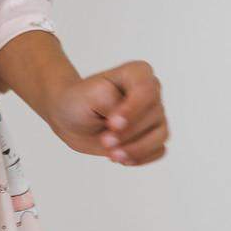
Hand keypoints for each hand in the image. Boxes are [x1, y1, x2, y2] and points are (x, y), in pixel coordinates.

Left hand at [47, 60, 168, 165]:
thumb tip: (126, 124)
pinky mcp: (153, 135)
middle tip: (105, 141)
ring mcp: (155, 114)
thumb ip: (111, 103)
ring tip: (113, 155)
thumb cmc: (79, 101)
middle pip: (154, 114)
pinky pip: (159, 150)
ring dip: (137, 149)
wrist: (70, 119)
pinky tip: (121, 158)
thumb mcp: (89, 96)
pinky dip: (141, 158)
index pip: (147, 90)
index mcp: (138, 73)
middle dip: (128, 133)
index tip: (112, 124)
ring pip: (160, 135)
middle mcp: (151, 92)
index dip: (133, 110)